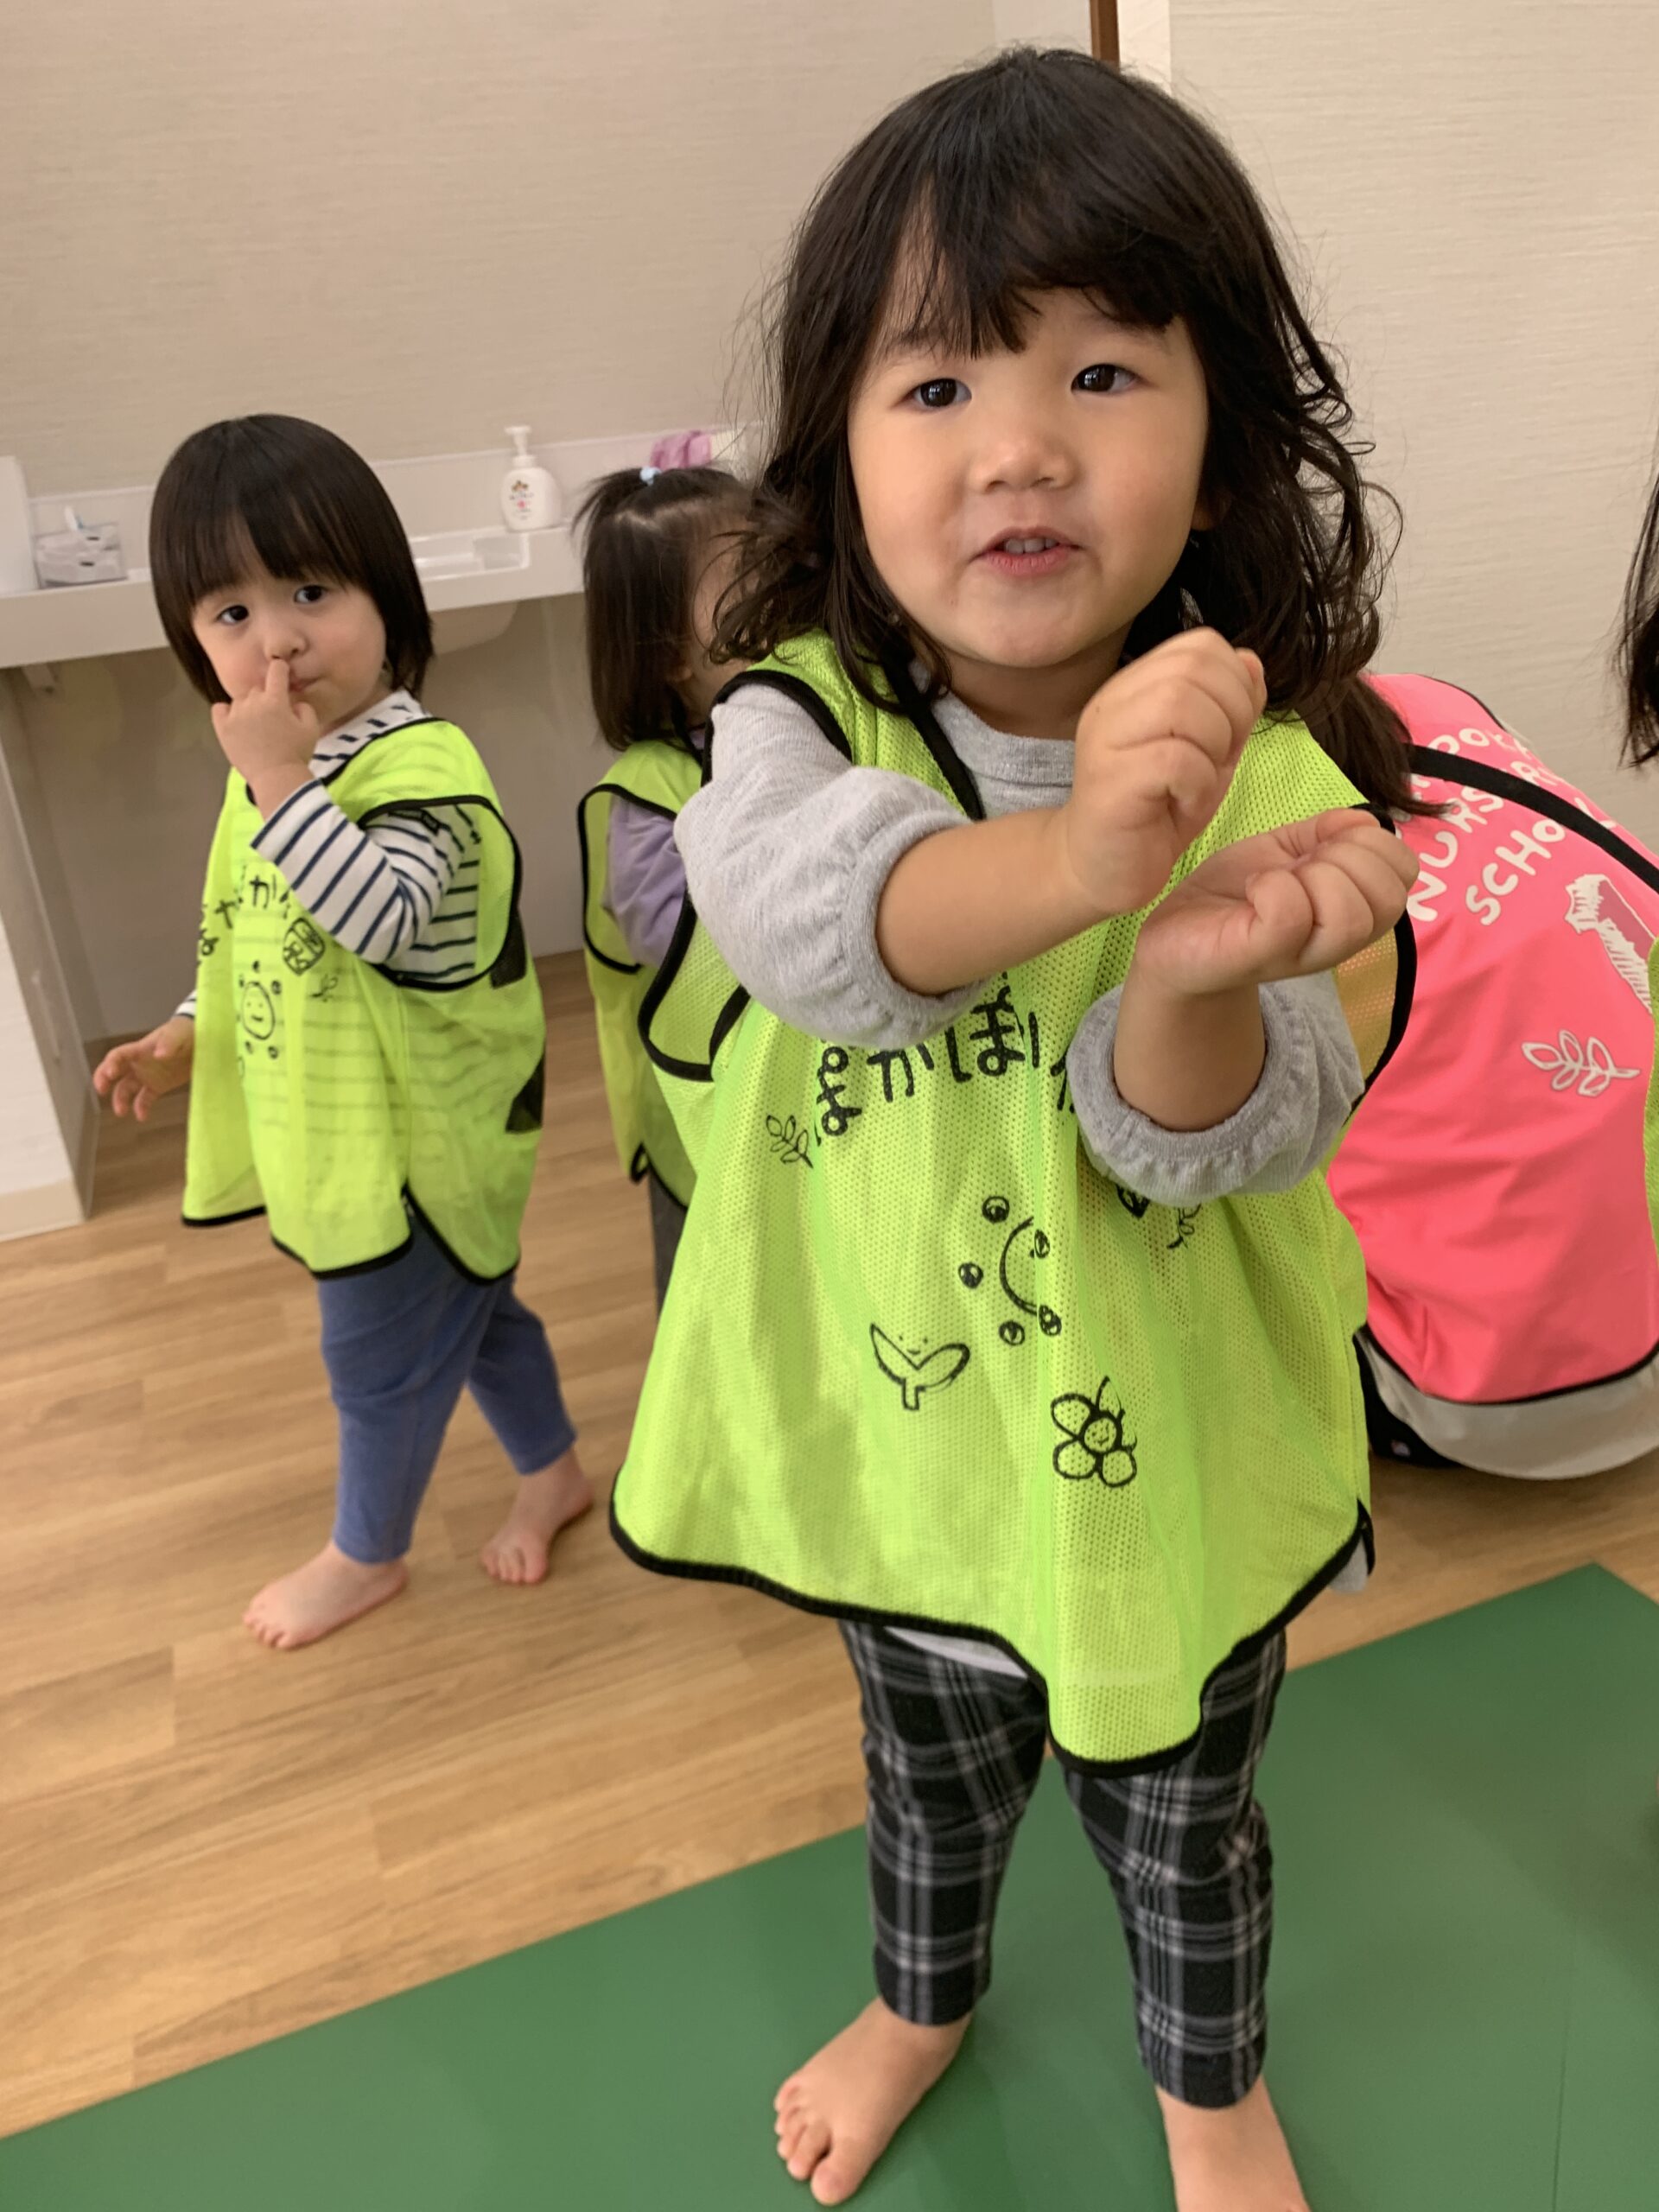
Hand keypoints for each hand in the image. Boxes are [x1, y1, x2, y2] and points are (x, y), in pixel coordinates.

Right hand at [93, 1015, 195, 1121]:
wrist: (202, 1040)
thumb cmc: (185, 1032)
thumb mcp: (178, 1034)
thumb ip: (169, 1043)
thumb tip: (159, 1054)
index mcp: (139, 1049)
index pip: (117, 1056)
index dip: (110, 1064)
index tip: (109, 1074)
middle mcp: (139, 1064)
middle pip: (114, 1072)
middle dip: (104, 1081)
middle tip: (101, 1090)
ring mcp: (148, 1075)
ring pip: (127, 1089)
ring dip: (121, 1100)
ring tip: (121, 1112)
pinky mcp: (159, 1086)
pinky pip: (145, 1099)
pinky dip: (141, 1108)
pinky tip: (141, 1117)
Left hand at [211, 659, 318, 813]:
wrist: (276, 778)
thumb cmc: (297, 753)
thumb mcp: (312, 728)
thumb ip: (304, 707)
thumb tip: (293, 701)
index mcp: (275, 699)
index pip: (276, 670)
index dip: (280, 668)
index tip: (282, 674)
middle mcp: (253, 701)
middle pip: (258, 689)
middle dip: (266, 698)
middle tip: (273, 717)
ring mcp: (235, 714)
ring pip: (240, 700)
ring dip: (248, 708)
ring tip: (256, 726)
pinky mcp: (222, 728)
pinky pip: (219, 709)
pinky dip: (226, 712)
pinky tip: (235, 722)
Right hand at [1056, 631, 1267, 917]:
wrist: (1102, 869)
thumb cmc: (1155, 810)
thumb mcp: (1210, 751)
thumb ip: (1231, 706)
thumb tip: (1250, 662)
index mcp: (1136, 686)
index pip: (1200, 645)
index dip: (1234, 683)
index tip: (1229, 733)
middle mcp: (1113, 701)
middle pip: (1194, 667)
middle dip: (1230, 714)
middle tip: (1218, 759)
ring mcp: (1105, 738)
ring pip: (1182, 704)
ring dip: (1213, 746)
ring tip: (1199, 781)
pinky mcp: (1109, 779)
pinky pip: (1175, 759)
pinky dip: (1197, 785)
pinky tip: (1183, 805)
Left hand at [1129, 809, 1418, 997]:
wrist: (1174, 938)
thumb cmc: (1232, 895)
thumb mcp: (1284, 850)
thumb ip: (1325, 832)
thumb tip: (1364, 819)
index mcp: (1351, 907)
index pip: (1405, 872)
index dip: (1374, 841)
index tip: (1325, 843)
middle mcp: (1336, 938)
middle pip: (1389, 898)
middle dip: (1349, 857)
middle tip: (1301, 863)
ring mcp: (1301, 952)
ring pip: (1351, 915)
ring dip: (1315, 877)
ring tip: (1278, 879)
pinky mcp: (1259, 954)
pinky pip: (1291, 914)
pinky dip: (1273, 888)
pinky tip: (1253, 890)